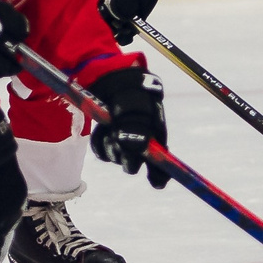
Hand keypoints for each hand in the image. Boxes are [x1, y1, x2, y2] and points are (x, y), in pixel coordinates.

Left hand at [87, 64, 168, 185]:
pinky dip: (100, 143)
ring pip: (117, 158)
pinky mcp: (108, 141)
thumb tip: (135, 148)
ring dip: (111, 148)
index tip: (157, 183)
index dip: (160, 173)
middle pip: (136, 163)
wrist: (110, 79)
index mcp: (156, 133)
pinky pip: (103, 152)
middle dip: (127, 157)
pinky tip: (102, 129)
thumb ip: (136, 128)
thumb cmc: (129, 91)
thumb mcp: (135, 105)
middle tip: (120, 142)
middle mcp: (142, 141)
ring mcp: (123, 142)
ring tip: (109, 128)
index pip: (161, 159)